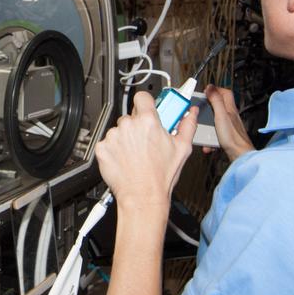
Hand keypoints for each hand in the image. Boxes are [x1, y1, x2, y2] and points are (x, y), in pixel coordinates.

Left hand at [94, 90, 197, 216]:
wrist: (143, 197)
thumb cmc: (161, 176)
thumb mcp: (182, 149)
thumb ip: (188, 125)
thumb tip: (191, 113)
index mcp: (148, 121)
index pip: (142, 97)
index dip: (147, 104)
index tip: (149, 110)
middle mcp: (128, 126)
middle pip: (131, 116)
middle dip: (138, 126)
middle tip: (147, 141)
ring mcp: (113, 137)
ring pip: (119, 130)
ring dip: (126, 138)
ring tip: (136, 154)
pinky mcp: (102, 148)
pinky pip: (108, 142)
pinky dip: (114, 150)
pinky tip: (125, 160)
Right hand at [204, 85, 254, 161]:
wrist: (240, 155)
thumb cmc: (233, 138)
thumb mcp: (221, 115)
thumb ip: (216, 100)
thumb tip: (211, 87)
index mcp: (230, 109)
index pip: (226, 93)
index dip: (216, 89)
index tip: (206, 91)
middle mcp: (231, 116)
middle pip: (221, 105)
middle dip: (210, 105)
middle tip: (202, 107)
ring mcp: (230, 127)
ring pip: (217, 121)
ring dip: (208, 124)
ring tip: (203, 128)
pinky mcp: (227, 137)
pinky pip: (216, 134)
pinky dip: (210, 138)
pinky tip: (208, 142)